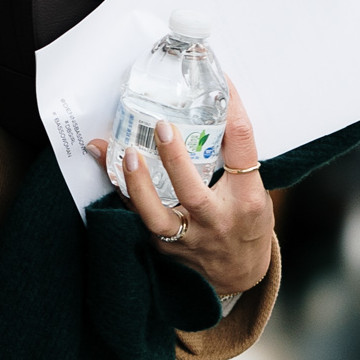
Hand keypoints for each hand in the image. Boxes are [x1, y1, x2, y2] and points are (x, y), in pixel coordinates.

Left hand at [88, 81, 274, 297]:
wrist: (239, 276)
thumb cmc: (245, 223)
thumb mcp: (253, 190)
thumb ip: (233, 157)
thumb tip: (208, 105)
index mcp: (248, 199)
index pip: (244, 151)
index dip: (233, 113)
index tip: (224, 83)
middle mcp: (218, 220)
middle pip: (194, 192)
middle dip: (175, 159)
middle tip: (162, 126)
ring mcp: (188, 238)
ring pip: (157, 216)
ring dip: (138, 185)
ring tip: (125, 154)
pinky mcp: (164, 247)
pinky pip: (137, 217)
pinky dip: (121, 190)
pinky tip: (106, 162)